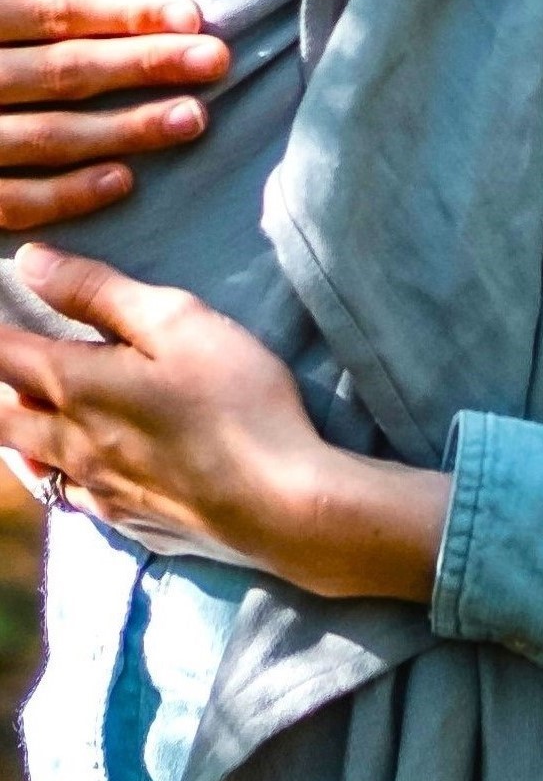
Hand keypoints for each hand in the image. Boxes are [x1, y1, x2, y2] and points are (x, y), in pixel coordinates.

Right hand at [0, 0, 231, 227]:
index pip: (51, 11)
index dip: (123, 12)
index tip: (193, 14)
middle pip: (60, 72)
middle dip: (143, 66)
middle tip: (217, 62)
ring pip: (44, 138)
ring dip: (121, 132)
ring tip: (194, 119)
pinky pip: (7, 199)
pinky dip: (63, 196)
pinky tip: (124, 181)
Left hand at [0, 245, 450, 602]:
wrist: (277, 502)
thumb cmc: (235, 399)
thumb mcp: (177, 323)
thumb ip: (99, 291)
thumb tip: (29, 263)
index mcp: (75, 386)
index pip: (0, 352)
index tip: (3, 306)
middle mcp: (69, 442)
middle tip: (17, 359)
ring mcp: (95, 487)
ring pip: (26, 459)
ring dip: (18, 430)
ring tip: (27, 408)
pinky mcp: (124, 518)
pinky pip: (65, 494)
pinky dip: (53, 472)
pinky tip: (72, 467)